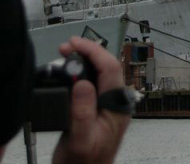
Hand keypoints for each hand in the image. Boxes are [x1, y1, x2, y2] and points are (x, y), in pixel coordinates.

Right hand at [52, 36, 129, 163]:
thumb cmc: (85, 162)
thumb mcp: (80, 138)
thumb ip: (82, 112)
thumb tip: (83, 84)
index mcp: (117, 106)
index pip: (110, 68)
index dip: (93, 51)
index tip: (75, 43)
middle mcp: (117, 101)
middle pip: (108, 66)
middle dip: (88, 51)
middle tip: (66, 47)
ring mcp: (111, 103)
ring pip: (103, 72)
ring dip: (86, 59)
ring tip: (67, 54)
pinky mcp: (102, 106)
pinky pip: (97, 81)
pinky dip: (84, 70)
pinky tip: (73, 69)